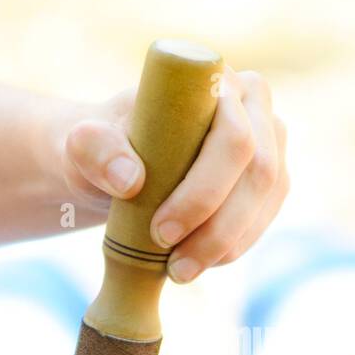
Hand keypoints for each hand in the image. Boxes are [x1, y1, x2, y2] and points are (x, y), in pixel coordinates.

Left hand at [62, 66, 287, 282]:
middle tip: (173, 267)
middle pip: (259, 171)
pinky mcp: (270, 179)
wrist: (116, 160)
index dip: (204, 189)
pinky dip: (233, 246)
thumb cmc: (102, 146)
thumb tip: (130, 179)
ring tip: (180, 273)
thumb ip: (95, 150)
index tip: (160, 230)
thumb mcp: (84, 145)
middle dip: (217, 226)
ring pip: (265, 199)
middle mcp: (253, 104)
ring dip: (227, 244)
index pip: (232, 136)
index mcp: (214, 81)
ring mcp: (270, 141)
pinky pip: (264, 217)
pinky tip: (200, 263)